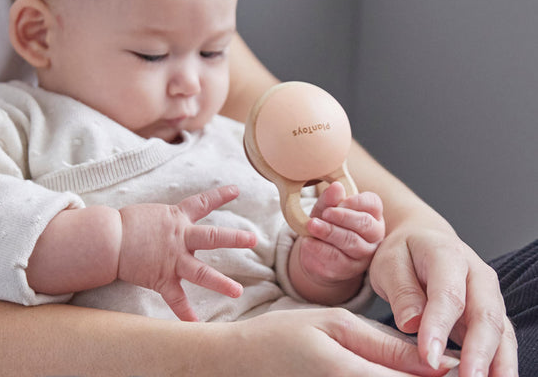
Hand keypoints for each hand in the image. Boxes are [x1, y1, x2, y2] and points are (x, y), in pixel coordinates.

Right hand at [117, 185, 256, 320]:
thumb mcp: (150, 215)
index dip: (220, 195)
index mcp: (176, 218)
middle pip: (213, 237)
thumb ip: (165, 222)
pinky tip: (196, 325)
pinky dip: (185, 313)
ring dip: (221, 283)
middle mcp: (179, 238)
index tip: (236, 190)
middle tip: (253, 239)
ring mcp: (172, 259)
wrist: (108, 239)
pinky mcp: (161, 278)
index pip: (202, 202)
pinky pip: (176, 299)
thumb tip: (170, 225)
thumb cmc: (124, 225)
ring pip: (201, 272)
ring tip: (237, 291)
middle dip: (235, 238)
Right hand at [223, 308, 460, 376]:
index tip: (457, 362)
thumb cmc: (281, 336)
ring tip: (405, 365)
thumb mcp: (334, 324)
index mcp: (353, 375)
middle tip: (434, 365)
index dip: (446, 374)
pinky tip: (382, 371)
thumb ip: (387, 345)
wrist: (238, 363)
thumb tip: (439, 361)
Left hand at [299, 182, 385, 285]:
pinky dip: (320, 249)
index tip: (339, 201)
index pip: (373, 203)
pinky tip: (308, 242)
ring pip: (351, 242)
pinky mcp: (349, 269)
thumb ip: (330, 199)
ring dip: (330, 232)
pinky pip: (336, 259)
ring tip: (312, 225)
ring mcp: (364, 254)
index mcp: (372, 214)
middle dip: (343, 217)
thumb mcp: (325, 209)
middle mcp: (374, 235)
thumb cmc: (326, 224)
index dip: (356, 201)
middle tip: (325, 213)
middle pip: (365, 224)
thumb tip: (336, 186)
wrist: (316, 253)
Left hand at [370, 223, 518, 376]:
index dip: (440, 327)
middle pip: (486, 316)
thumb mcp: (389, 263)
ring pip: (501, 332)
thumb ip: (401, 291)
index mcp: (448, 255)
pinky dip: (499, 364)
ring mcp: (489, 296)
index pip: (449, 295)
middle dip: (479, 352)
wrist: (422, 241)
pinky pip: (500, 342)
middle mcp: (478, 276)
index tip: (429, 355)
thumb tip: (411, 324)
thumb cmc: (403, 253)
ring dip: (498, 364)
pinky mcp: (491, 316)